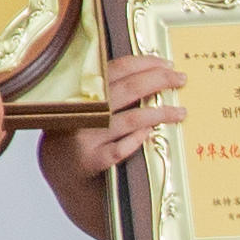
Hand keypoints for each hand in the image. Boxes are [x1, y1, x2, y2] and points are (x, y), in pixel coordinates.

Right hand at [60, 50, 184, 183]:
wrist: (59, 175)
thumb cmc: (75, 138)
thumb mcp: (81, 108)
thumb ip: (103, 93)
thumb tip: (148, 75)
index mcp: (78, 91)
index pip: (115, 68)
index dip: (145, 63)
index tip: (167, 64)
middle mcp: (80, 110)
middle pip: (127, 88)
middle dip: (159, 80)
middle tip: (180, 79)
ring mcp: (84, 137)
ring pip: (131, 119)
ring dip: (160, 113)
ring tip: (180, 112)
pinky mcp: (89, 161)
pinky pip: (120, 149)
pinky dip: (137, 140)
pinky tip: (149, 134)